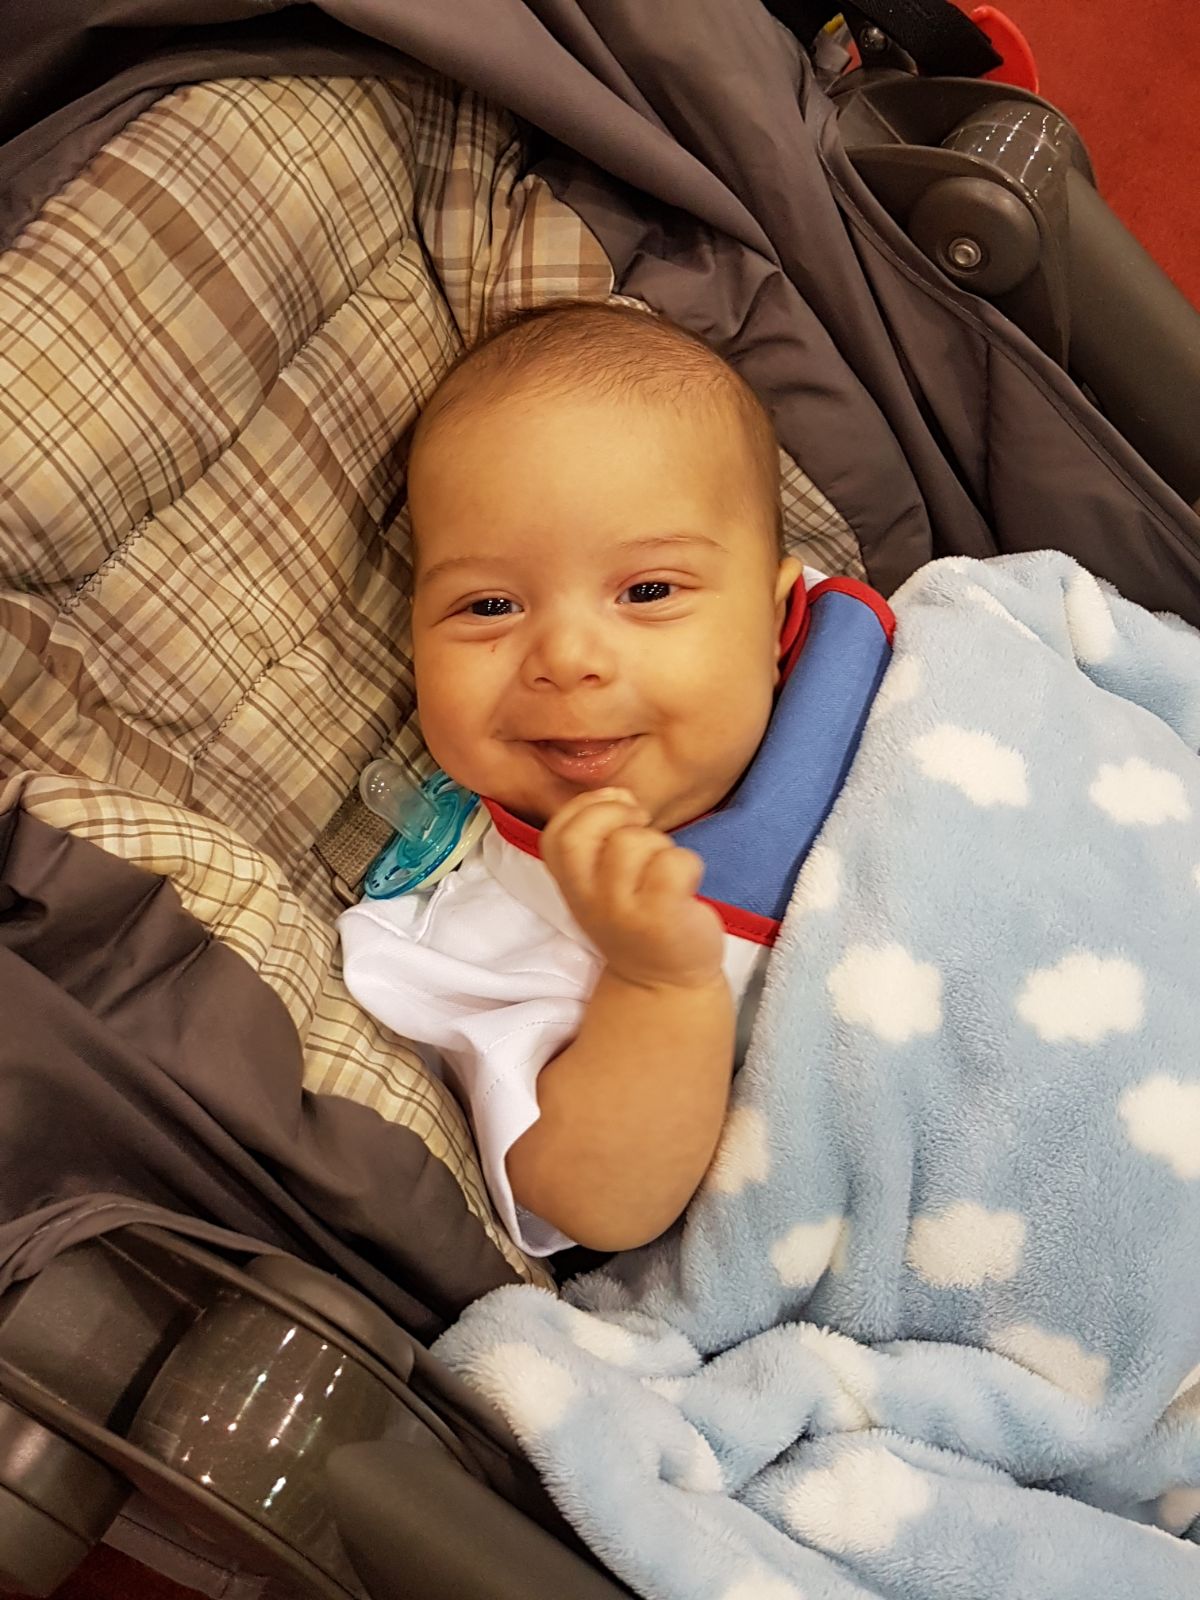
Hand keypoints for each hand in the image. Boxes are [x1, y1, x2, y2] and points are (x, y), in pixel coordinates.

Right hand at [540, 788, 725, 990]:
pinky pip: (675, 863)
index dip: (588, 806)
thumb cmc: (636, 918)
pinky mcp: (661, 918)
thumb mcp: (599, 883)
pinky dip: (689, 865)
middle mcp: (589, 898)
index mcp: (571, 885)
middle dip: (619, 814)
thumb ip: (596, 839)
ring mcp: (623, 911)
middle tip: (643, 829)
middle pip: (585, 832)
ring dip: (661, 845)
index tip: (618, 810)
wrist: (663, 983)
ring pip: (636, 842)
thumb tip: (617, 793)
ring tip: (665, 870)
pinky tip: (687, 886)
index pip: (557, 830)